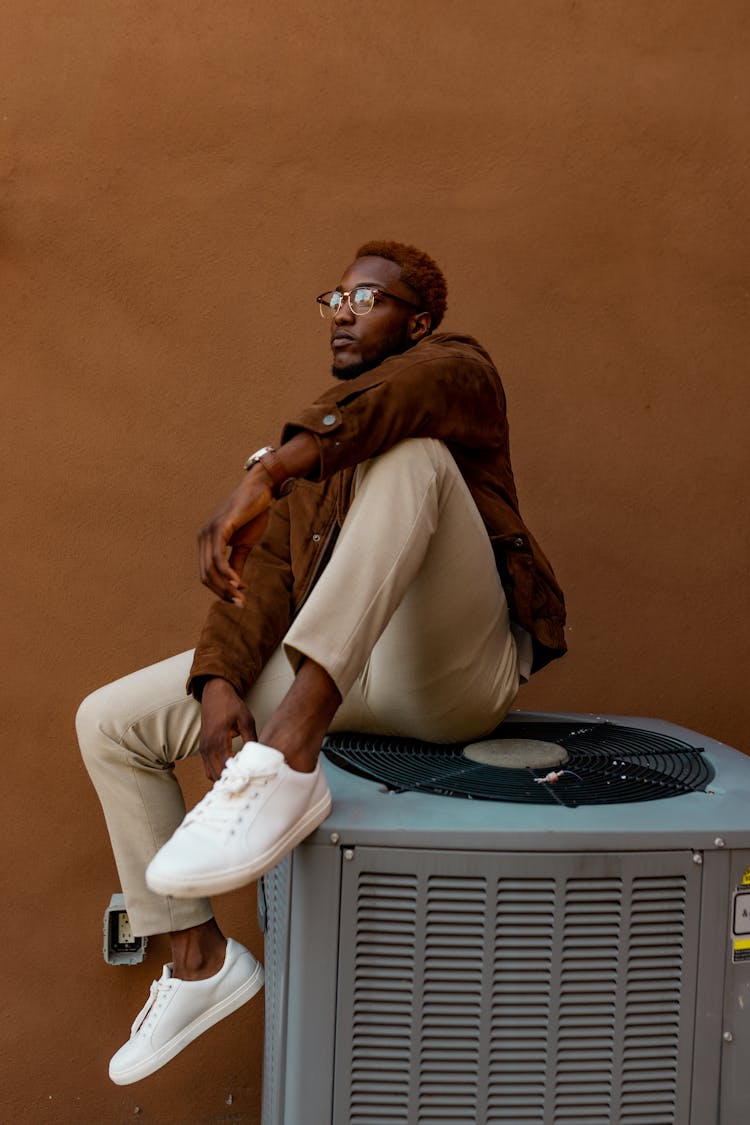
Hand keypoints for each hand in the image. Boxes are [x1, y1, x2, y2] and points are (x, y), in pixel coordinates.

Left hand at [198, 466, 272, 604]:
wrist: (261, 490)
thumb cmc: (252, 514)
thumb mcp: (244, 544)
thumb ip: (237, 563)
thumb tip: (236, 585)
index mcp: (207, 542)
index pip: (207, 574)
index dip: (220, 590)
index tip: (238, 600)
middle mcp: (203, 538)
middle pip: (206, 575)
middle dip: (222, 592)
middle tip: (240, 603)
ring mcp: (209, 532)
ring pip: (211, 569)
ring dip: (226, 587)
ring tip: (240, 596)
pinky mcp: (220, 528)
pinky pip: (218, 557)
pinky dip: (227, 573)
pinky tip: (238, 582)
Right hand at [198, 678, 256, 781]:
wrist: (215, 694)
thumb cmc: (231, 705)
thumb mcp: (246, 720)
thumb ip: (251, 738)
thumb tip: (259, 755)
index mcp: (218, 739)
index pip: (226, 766)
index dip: (237, 776)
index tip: (249, 781)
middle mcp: (208, 746)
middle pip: (216, 774)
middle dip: (230, 780)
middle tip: (245, 784)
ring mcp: (203, 748)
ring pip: (210, 773)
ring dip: (222, 778)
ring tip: (238, 780)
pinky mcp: (203, 747)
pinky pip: (207, 767)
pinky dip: (217, 772)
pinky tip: (230, 772)